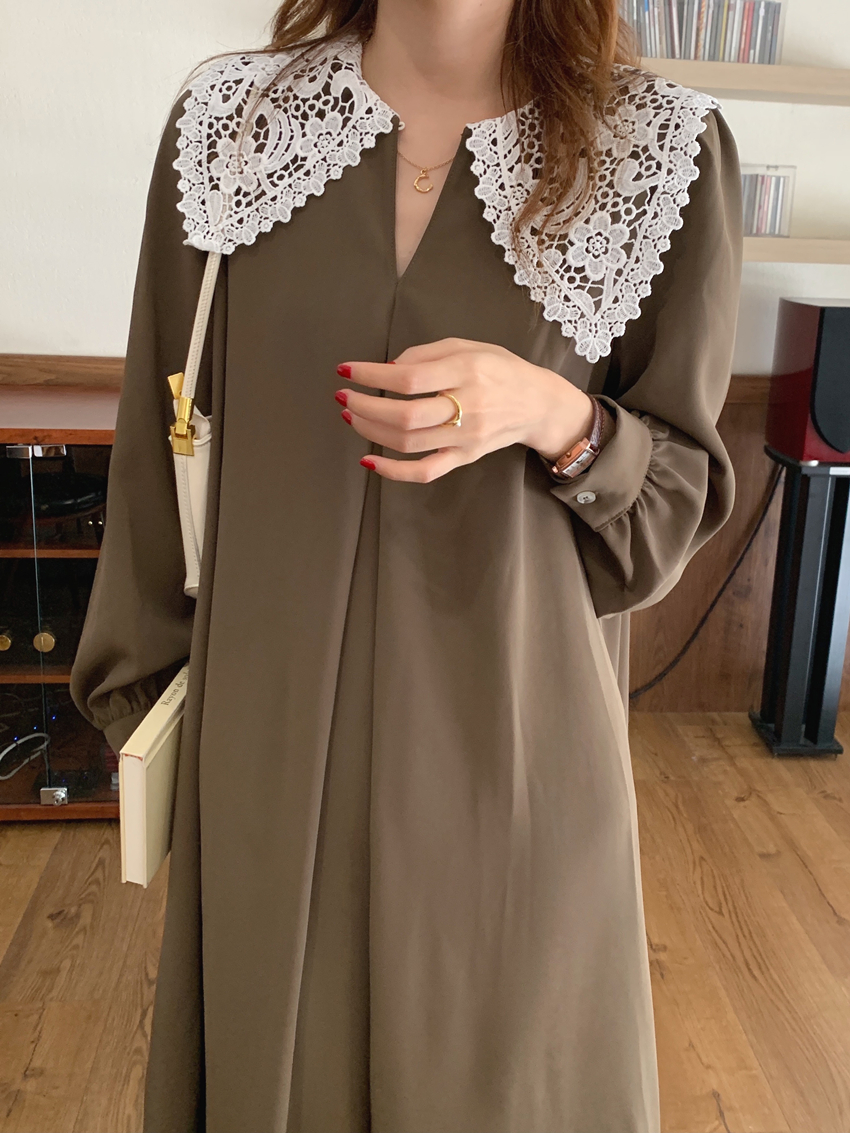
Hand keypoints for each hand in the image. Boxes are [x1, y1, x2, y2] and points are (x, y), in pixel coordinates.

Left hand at [335, 338, 594, 482]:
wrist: (538, 404)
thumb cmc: (500, 369)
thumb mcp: (468, 346)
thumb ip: (427, 353)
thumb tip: (388, 369)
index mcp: (466, 371)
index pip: (408, 378)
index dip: (371, 375)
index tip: (346, 370)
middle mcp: (467, 406)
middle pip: (406, 415)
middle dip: (365, 406)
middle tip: (343, 397)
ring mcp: (465, 437)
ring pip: (409, 442)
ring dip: (371, 431)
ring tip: (351, 416)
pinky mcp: (464, 458)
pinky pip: (425, 471)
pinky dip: (393, 471)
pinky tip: (369, 460)